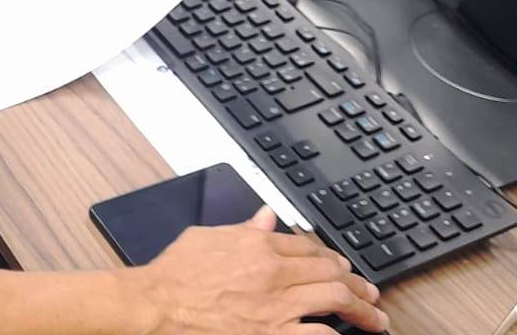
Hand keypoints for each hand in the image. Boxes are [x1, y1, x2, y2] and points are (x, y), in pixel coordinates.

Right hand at [132, 207, 387, 334]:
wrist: (158, 304)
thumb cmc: (176, 272)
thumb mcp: (206, 236)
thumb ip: (241, 228)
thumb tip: (265, 216)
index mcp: (256, 244)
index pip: (306, 245)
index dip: (329, 254)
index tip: (341, 264)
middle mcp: (272, 272)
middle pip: (329, 272)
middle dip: (356, 282)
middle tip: (371, 292)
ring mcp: (276, 307)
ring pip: (334, 300)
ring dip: (362, 310)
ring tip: (377, 319)